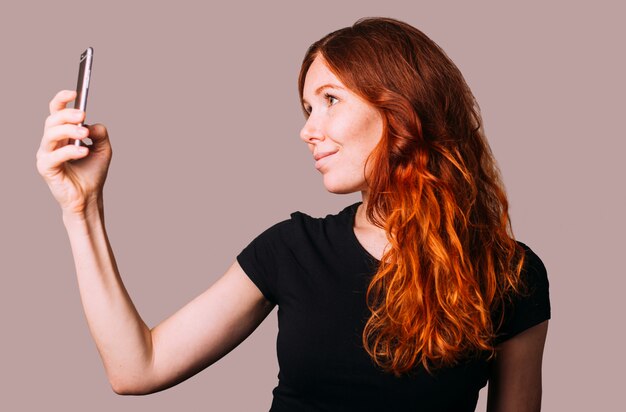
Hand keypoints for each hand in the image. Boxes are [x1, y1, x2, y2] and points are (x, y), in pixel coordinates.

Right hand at [36, 90, 112, 214]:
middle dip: (68, 115)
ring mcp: (46, 154)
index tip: (74, 92)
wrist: (90, 196)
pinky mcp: (46, 168)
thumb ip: (100, 134)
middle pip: (52, 120)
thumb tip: (92, 124)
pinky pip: (54, 155)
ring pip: (50, 134)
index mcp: (63, 134)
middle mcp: (52, 142)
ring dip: (68, 130)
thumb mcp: (103, 149)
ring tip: (85, 134)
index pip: (56, 112)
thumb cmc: (93, 173)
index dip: (61, 99)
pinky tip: (84, 151)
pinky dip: (70, 151)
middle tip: (83, 115)